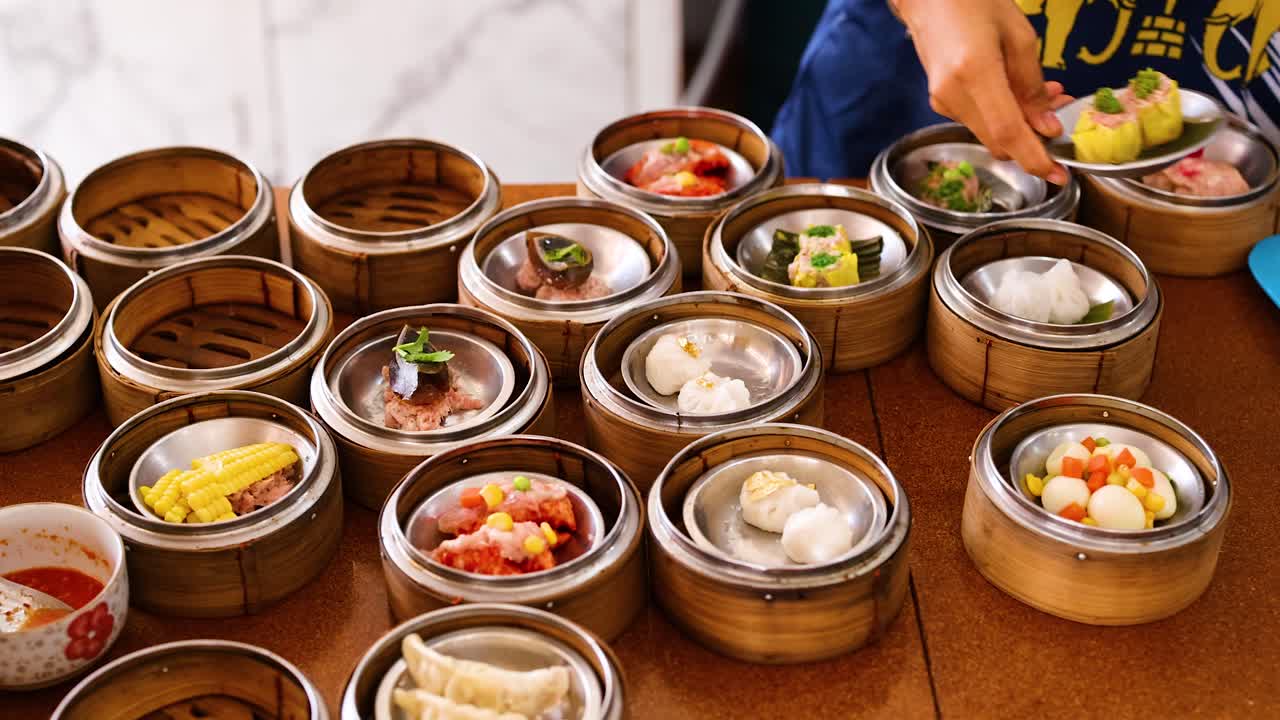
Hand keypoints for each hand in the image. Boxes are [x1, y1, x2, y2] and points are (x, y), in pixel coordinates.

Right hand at [892, 0, 1071, 183]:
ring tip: (1045, 97)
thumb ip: (1033, 85)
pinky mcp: (940, 102)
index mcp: (975, 72)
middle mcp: (953, 95)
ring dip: (1020, 125)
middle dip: (1032, 140)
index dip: (1035, 158)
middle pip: (999, 140)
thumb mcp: (1019, 35)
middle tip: (1060, 119)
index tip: (1059, 174)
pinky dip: (1002, 115)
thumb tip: (1047, 127)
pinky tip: (1016, 93)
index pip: (1008, 131)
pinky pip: (978, 121)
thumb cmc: (975, 3)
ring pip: (990, 133)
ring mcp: (942, 101)